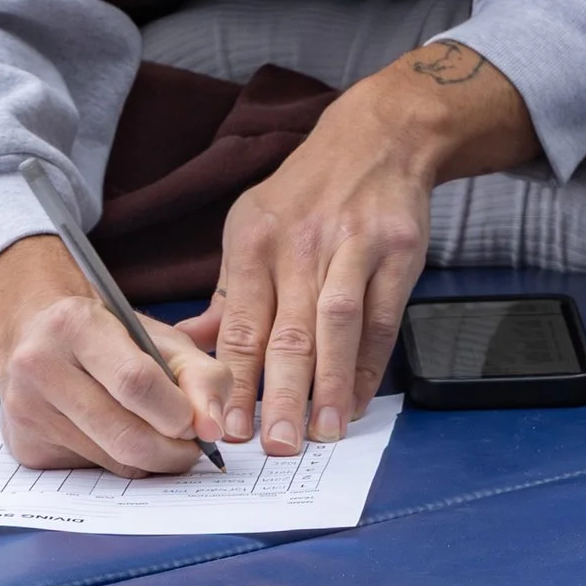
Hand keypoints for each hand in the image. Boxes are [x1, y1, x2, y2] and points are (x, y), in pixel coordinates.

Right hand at [0, 233, 230, 475]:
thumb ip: (202, 376)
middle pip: (122, 433)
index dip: (178, 412)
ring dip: (150, 461)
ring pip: (109, 461)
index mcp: (76, 325)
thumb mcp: (164, 339)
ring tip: (163, 441)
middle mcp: (39, 366)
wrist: (38, 337)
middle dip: (171, 451)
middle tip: (192, 448)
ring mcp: (26, 410)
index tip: (200, 425)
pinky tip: (122, 439)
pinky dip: (119, 464)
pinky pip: (90, 472)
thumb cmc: (112, 337)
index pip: (136, 381)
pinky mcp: (25, 446)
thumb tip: (214, 430)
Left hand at [175, 39, 538, 455]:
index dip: (236, 381)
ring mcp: (353, 245)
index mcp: (257, 241)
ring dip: (331, 384)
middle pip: (289, 331)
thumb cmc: (308, 192)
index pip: (243, 324)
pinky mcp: (398, 251)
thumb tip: (188, 346)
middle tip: (275, 446)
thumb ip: (229, 291)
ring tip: (323, 432)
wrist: (378, 139)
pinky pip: (383, 317)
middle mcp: (302, 244)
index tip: (230, 429)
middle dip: (280, 395)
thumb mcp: (253, 224)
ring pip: (337, 326)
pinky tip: (360, 396)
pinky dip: (372, 362)